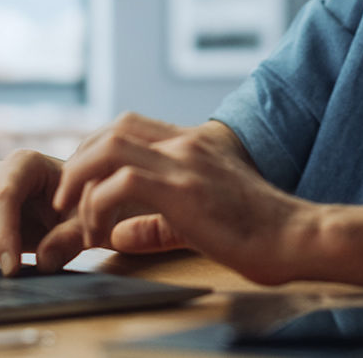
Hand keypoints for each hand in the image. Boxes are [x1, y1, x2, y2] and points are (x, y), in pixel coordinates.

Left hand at [53, 113, 316, 284]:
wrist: (295, 236)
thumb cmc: (258, 232)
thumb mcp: (203, 219)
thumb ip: (159, 223)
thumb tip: (120, 234)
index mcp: (195, 144)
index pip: (131, 126)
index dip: (96, 151)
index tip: (82, 185)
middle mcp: (187, 144)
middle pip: (114, 129)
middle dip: (79, 161)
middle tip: (67, 199)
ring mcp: (185, 162)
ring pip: (110, 147)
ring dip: (79, 178)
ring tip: (71, 212)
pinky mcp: (183, 189)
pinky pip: (121, 182)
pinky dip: (97, 206)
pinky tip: (101, 233)